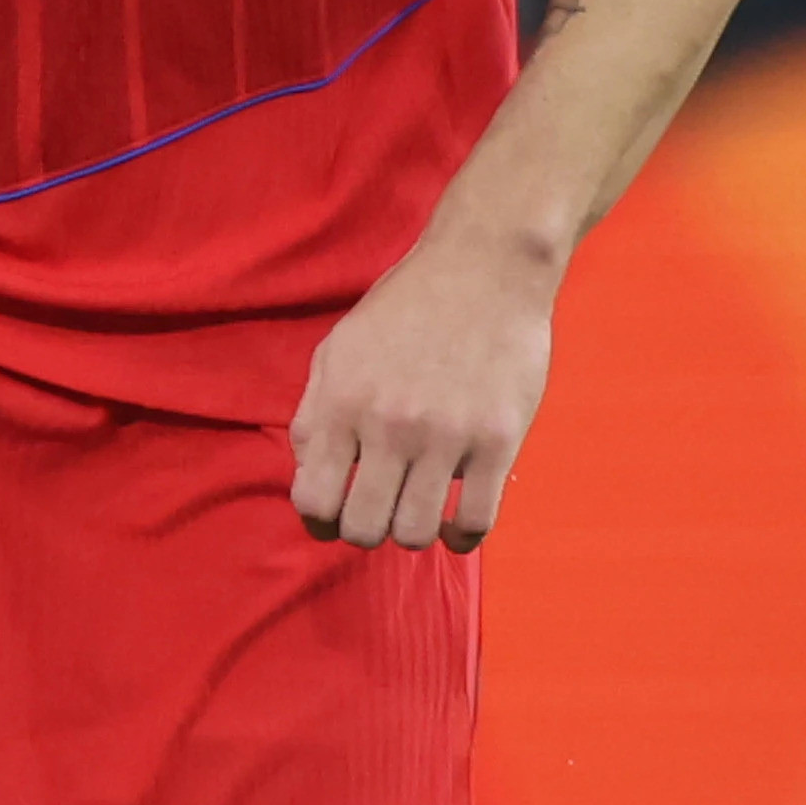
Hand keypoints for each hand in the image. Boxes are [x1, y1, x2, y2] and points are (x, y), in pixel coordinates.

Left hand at [289, 222, 557, 550]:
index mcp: (343, 401)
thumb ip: (316, 414)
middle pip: (363, 528)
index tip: (335, 516)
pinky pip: (474, 521)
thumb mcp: (339, 349)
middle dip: (365, 531)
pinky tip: (455, 526)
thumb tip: (308, 477)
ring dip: (412, 533)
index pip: (314, 501)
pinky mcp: (497, 440)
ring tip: (417, 512)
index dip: (320, 521)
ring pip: (415, 532)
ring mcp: (446, 435)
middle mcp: (389, 424)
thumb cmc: (407, 308)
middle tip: (379, 513)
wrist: (484, 267)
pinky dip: (461, 537)